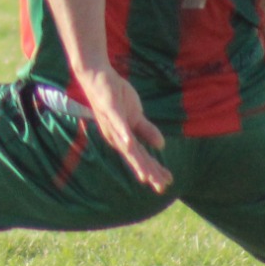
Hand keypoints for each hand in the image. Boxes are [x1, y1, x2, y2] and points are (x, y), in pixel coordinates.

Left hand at [82, 66, 169, 192]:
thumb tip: (161, 145)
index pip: (141, 157)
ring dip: (137, 161)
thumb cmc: (116, 98)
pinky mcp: (111, 110)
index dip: (153, 171)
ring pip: (127, 146)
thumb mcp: (136, 116)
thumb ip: (147, 131)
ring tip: (146, 176)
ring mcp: (113, 124)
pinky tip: (129, 144)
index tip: (166, 184)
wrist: (98, 77)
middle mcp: (116, 136)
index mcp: (123, 138)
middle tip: (161, 188)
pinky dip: (124, 134)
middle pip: (135, 157)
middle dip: (149, 172)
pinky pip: (118, 123)